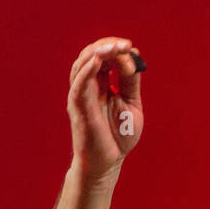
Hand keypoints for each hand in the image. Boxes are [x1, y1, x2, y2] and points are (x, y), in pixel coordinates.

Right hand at [66, 37, 143, 182]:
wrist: (108, 163)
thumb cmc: (118, 137)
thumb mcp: (131, 104)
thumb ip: (130, 81)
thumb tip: (132, 57)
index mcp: (100, 82)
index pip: (105, 56)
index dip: (117, 49)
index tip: (132, 48)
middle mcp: (88, 84)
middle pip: (92, 54)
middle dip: (109, 46)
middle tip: (126, 45)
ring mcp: (80, 93)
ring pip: (83, 63)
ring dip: (98, 52)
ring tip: (115, 48)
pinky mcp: (77, 105)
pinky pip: (79, 82)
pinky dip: (87, 69)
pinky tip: (98, 60)